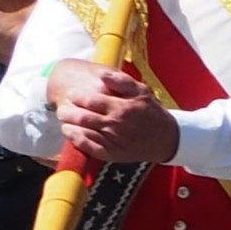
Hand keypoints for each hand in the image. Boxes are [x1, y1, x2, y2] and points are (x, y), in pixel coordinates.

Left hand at [49, 62, 178, 164]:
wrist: (167, 139)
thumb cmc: (152, 113)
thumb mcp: (142, 92)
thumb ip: (122, 81)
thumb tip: (102, 75)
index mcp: (121, 108)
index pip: (89, 100)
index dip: (76, 96)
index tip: (73, 94)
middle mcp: (115, 124)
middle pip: (81, 116)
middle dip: (67, 111)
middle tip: (63, 108)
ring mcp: (113, 140)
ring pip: (82, 131)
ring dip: (68, 124)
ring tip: (65, 120)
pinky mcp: (112, 154)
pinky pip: (89, 148)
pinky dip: (76, 140)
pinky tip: (71, 133)